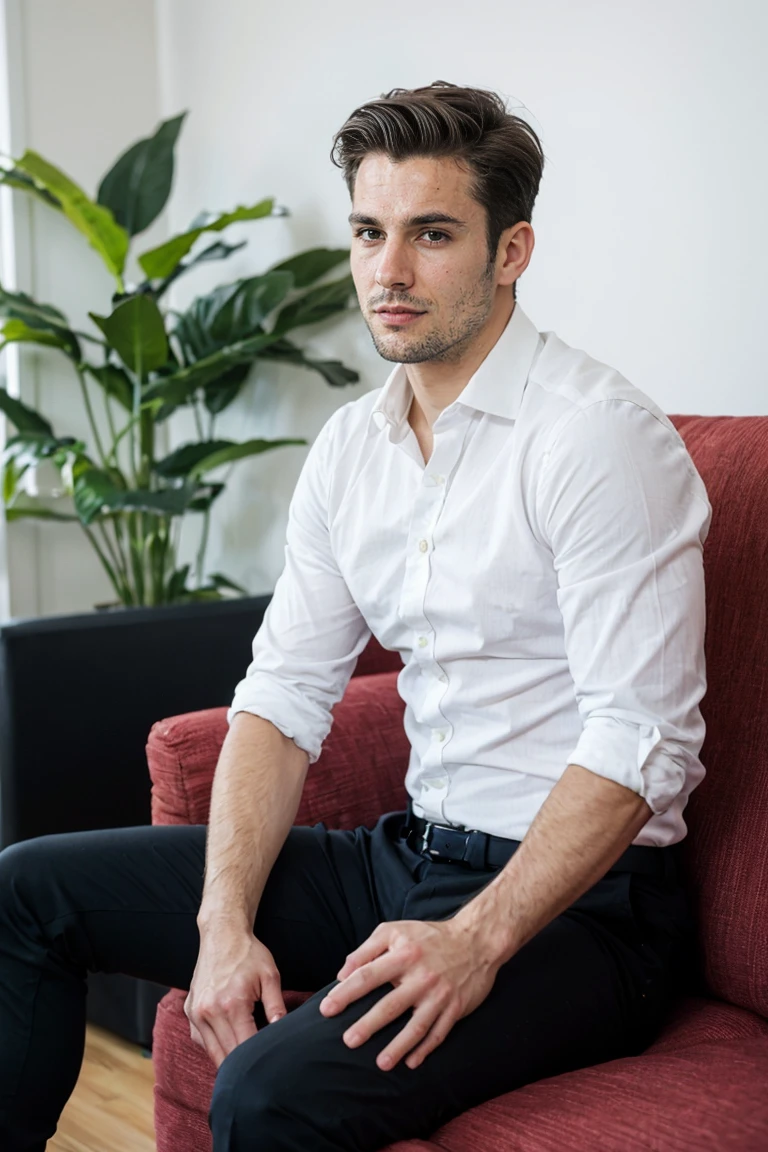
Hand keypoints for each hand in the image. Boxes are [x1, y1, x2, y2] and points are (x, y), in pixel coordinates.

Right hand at [184, 927, 286, 1067]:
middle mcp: (209, 1012)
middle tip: (259, 1073)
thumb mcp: (270, 976)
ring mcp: (196, 1013)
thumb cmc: (248, 954)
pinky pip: (201, 1041)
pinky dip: (214, 1047)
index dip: (258, 1060)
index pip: (245, 1048)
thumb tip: (282, 1032)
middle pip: (227, 1056)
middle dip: (243, 1066)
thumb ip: (276, 1006)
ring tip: (245, 1065)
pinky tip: (228, 1044)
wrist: (222, 935)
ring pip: (212, 1053)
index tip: (271, 1066)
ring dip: (227, 1061)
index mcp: (232, 1005)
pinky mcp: (189, 1011)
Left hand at [318, 918, 498, 1071]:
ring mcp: (440, 995)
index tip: (327, 1009)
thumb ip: (366, 949)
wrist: (476, 941)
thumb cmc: (428, 937)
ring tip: (380, 1064)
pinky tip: (411, 1062)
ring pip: (416, 1026)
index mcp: (404, 954)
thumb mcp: (395, 931)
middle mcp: (422, 976)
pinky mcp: (456, 1008)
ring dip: (398, 1047)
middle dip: (368, 1026)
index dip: (346, 993)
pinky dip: (425, 1049)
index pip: (368, 975)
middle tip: (348, 1041)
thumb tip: (342, 974)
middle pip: (390, 1005)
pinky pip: (438, 1033)